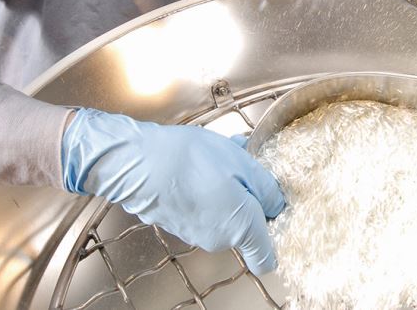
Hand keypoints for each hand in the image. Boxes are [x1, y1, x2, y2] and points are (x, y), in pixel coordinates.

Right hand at [61, 108, 284, 273]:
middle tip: (246, 165)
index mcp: (241, 227)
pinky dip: (207, 189)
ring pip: (224, 212)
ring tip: (221, 158)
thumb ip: (267, 188)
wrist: (140, 162)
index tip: (275, 212)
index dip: (275, 236)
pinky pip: (204, 208)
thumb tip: (277, 203)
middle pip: (246, 226)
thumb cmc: (191, 160)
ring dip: (228, 188)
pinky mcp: (179, 223)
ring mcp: (196, 233)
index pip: (266, 258)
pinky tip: (201, 163)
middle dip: (249, 197)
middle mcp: (219, 239)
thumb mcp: (242, 162)